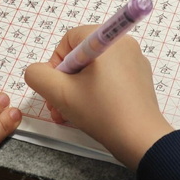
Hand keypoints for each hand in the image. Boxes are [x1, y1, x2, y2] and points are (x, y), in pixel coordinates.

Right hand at [25, 26, 172, 168]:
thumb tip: (37, 71)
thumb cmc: (103, 113)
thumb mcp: (60, 93)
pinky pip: (110, 77)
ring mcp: (134, 61)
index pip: (68, 41)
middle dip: (65, 82)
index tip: (56, 89)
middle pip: (81, 56)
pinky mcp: (140, 78)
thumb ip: (38, 75)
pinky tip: (91, 113)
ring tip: (69, 114)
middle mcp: (123, 44)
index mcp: (107, 38)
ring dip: (77, 90)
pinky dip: (96, 91)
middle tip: (58, 105)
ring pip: (94, 69)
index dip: (56, 65)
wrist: (142, 141)